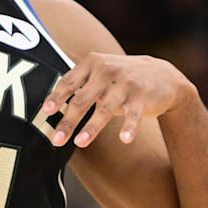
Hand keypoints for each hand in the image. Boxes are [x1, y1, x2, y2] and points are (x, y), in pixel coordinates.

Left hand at [42, 52, 194, 147]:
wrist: (161, 75)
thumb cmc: (120, 78)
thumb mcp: (99, 73)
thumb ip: (78, 85)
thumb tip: (49, 107)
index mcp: (91, 64)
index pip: (68, 82)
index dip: (56, 97)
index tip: (46, 112)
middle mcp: (107, 71)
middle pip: (82, 99)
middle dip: (68, 120)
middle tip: (56, 139)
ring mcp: (126, 84)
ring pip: (105, 108)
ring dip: (91, 127)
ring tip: (80, 143)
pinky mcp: (143, 97)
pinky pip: (134, 115)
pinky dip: (129, 127)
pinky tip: (124, 139)